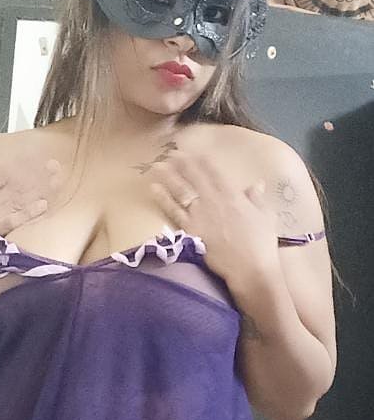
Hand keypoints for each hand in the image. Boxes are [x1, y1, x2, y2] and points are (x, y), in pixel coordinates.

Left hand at [147, 151, 279, 296]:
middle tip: (170, 152)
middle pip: (195, 177)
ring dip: (169, 176)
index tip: (191, 151)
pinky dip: (163, 198)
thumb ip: (257, 199)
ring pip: (181, 190)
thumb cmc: (261, 244)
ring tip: (157, 165)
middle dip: (182, 163)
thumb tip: (256, 184)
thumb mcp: (266, 216)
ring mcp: (200, 215)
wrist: (250, 268)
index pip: (214, 172)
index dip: (201, 160)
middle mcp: (214, 201)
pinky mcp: (190, 230)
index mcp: (233, 195)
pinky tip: (153, 189)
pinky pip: (173, 211)